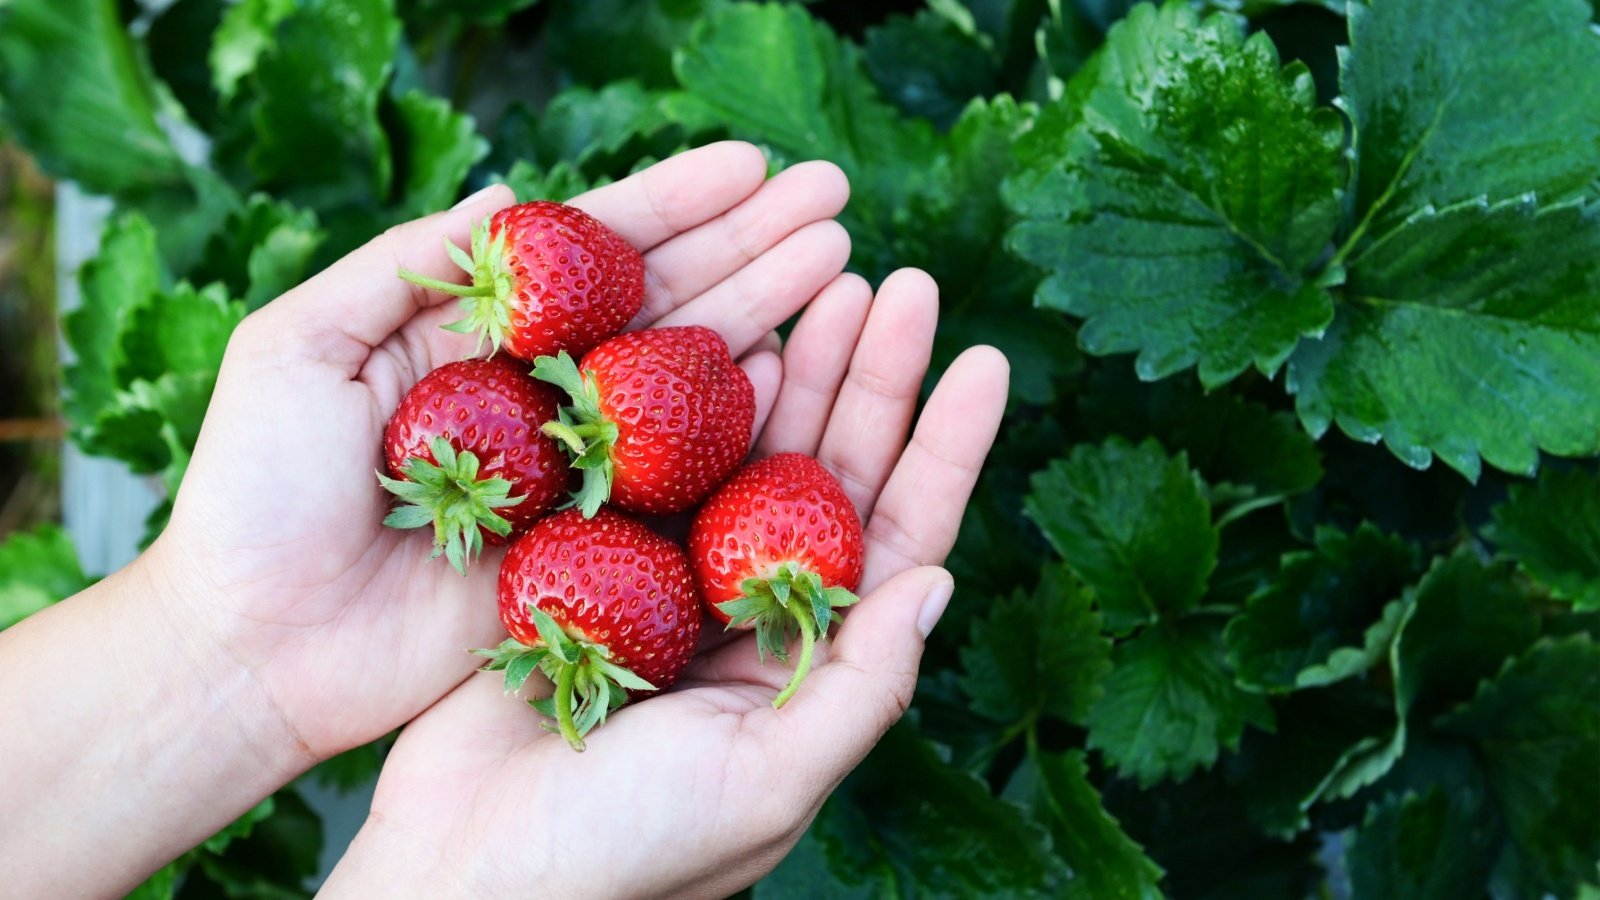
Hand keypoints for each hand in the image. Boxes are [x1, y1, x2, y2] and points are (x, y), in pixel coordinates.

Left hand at [149, 142, 853, 761]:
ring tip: (838, 261)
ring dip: (768, 312)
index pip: (593, 250)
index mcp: (479, 332)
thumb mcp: (294, 350)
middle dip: (752, 243)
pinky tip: (798, 366)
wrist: (256, 646)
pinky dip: (740, 420)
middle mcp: (544, 390)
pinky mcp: (594, 543)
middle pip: (665, 299)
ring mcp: (576, 468)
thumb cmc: (255, 494)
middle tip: (835, 199)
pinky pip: (683, 476)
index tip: (755, 164)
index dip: (676, 203)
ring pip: (689, 375)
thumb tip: (502, 190)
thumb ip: (396, 269)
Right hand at [320, 271, 1009, 898]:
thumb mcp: (764, 782)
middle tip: (906, 282)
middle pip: (833, 472)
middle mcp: (754, 610)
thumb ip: (858, 686)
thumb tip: (940, 581)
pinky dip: (689, 397)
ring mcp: (675, 578)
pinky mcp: (595, 559)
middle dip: (874, 379)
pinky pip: (655, 460)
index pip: (900, 537)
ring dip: (795, 367)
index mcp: (811, 662)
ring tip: (833, 280)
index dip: (946, 448)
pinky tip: (728, 334)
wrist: (462, 871)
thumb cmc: (623, 855)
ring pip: (751, 451)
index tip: (985, 358)